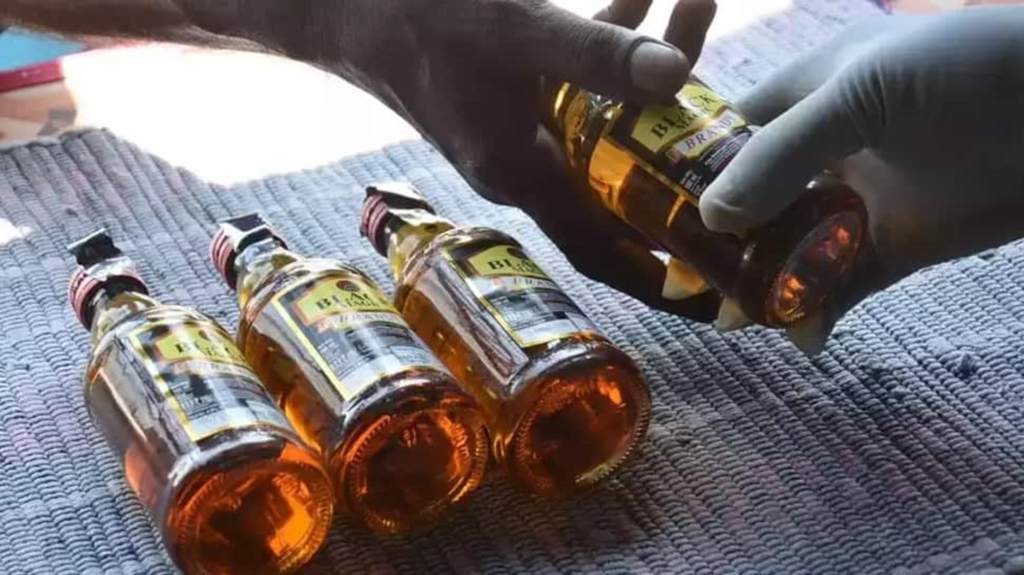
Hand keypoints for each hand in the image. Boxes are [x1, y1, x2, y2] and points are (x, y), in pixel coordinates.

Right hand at [201, 0, 719, 316]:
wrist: (347, 8)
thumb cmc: (417, 19)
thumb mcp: (513, 31)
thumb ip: (594, 54)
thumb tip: (676, 75)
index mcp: (522, 174)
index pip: (600, 251)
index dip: (657, 278)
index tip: (714, 291)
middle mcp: (527, 166)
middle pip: (621, 184)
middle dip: (683, 151)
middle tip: (746, 130)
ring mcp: (523, 132)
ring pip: (611, 123)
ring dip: (660, 75)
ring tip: (702, 6)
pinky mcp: (518, 97)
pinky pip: (586, 86)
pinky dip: (620, 52)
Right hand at [698, 6, 1023, 350]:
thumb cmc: (967, 69)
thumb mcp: (863, 92)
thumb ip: (784, 154)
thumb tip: (713, 220)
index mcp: (802, 95)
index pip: (725, 138)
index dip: (686, 176)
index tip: (651, 221)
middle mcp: (822, 150)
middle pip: (751, 204)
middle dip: (720, 245)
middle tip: (689, 290)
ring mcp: (859, 200)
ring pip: (791, 250)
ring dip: (765, 285)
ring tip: (738, 322)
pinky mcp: (897, 245)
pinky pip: (844, 284)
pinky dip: (820, 311)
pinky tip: (803, 335)